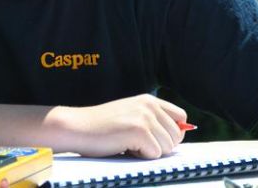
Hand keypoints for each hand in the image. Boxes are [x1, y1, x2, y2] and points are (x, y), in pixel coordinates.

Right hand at [53, 94, 187, 158]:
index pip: (180, 117)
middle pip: (177, 136)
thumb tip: (180, 135)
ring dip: (149, 153)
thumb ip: (153, 120)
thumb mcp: (130, 115)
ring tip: (128, 144)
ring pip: (167, 147)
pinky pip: (154, 154)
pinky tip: (124, 148)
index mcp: (149, 100)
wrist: (77, 127)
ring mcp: (145, 117)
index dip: (173, 133)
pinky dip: (140, 157)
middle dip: (160, 146)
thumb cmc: (102, 127)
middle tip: (136, 144)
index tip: (156, 139)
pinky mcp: (139, 131)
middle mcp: (150, 105)